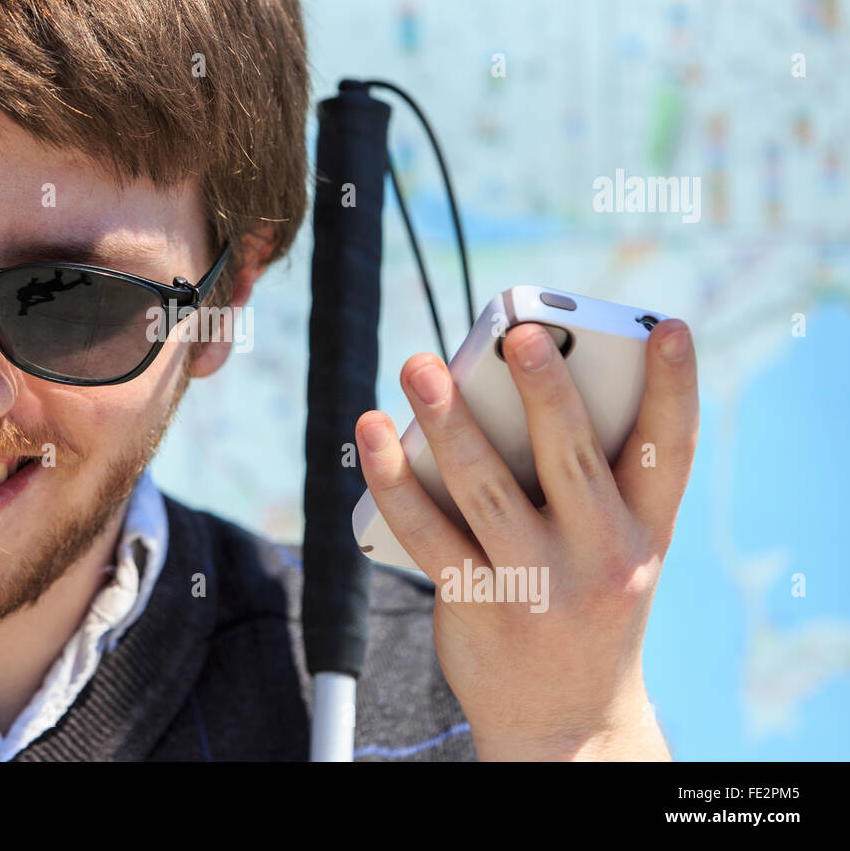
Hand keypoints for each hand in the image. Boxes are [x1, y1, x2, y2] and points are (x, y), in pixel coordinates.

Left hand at [355, 319, 697, 759]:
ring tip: (420, 364)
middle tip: (519, 333)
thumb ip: (581, 478)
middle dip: (546, 391)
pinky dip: (393, 478)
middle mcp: (603, 558)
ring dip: (448, 422)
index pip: (671, 453)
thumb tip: (493, 389)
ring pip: (486, 489)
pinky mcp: (478, 605)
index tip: (669, 328)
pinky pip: (427, 531)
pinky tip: (373, 432)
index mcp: (646, 532)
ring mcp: (539, 586)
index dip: (676, 388)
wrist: (566, 721)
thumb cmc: (583, 603)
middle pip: (571, 459)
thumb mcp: (611, 550)